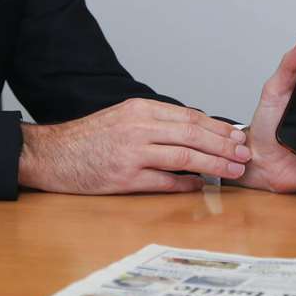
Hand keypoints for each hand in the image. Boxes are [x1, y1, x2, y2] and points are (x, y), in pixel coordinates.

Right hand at [17, 98, 252, 193]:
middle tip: (243, 155)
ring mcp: (132, 154)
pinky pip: (163, 182)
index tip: (236, 136)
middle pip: (193, 136)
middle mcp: (138, 128)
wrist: (52, 155)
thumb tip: (194, 129)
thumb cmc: (89, 139)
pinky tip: (199, 186)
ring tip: (232, 171)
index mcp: (140, 110)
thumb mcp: (123, 117)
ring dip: (213, 165)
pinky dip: (185, 184)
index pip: (190, 117)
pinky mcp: (124, 179)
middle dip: (223, 146)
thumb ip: (155, 121)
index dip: (218, 128)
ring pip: (184, 158)